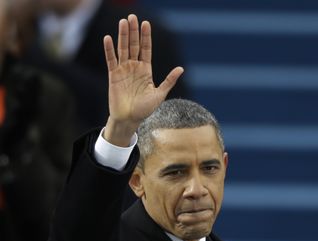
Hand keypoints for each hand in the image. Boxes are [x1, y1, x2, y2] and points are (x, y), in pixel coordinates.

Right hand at [103, 15, 183, 145]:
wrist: (129, 120)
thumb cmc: (144, 110)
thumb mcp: (159, 94)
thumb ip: (169, 81)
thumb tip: (181, 69)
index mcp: (146, 70)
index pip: (146, 49)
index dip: (145, 36)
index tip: (146, 23)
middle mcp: (134, 67)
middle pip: (133, 45)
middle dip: (133, 31)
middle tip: (132, 16)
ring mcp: (123, 70)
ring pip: (123, 49)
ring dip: (122, 36)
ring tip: (123, 22)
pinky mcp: (113, 76)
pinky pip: (111, 60)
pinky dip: (109, 50)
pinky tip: (108, 38)